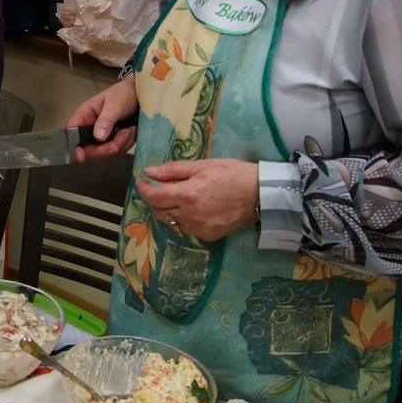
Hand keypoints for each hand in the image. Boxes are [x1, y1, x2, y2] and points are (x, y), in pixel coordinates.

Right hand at [68, 78, 137, 161]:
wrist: (141, 96)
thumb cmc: (124, 94)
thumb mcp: (115, 104)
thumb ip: (106, 120)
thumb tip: (97, 136)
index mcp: (85, 115)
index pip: (72, 132)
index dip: (73, 146)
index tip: (80, 156)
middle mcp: (91, 128)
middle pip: (89, 148)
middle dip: (107, 147)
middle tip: (123, 134)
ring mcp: (103, 136)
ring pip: (106, 152)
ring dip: (121, 142)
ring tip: (129, 128)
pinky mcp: (114, 141)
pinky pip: (118, 151)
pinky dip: (127, 142)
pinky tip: (131, 130)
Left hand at [136, 159, 259, 240]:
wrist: (260, 194)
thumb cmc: (232, 174)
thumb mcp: (202, 166)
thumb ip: (173, 171)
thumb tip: (149, 172)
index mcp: (188, 195)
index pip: (154, 197)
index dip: (143, 189)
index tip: (141, 181)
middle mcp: (190, 215)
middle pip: (159, 211)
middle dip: (154, 199)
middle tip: (160, 187)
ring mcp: (199, 228)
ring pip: (171, 222)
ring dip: (168, 210)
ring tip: (178, 197)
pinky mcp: (207, 236)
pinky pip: (186, 229)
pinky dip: (183, 219)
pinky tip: (192, 208)